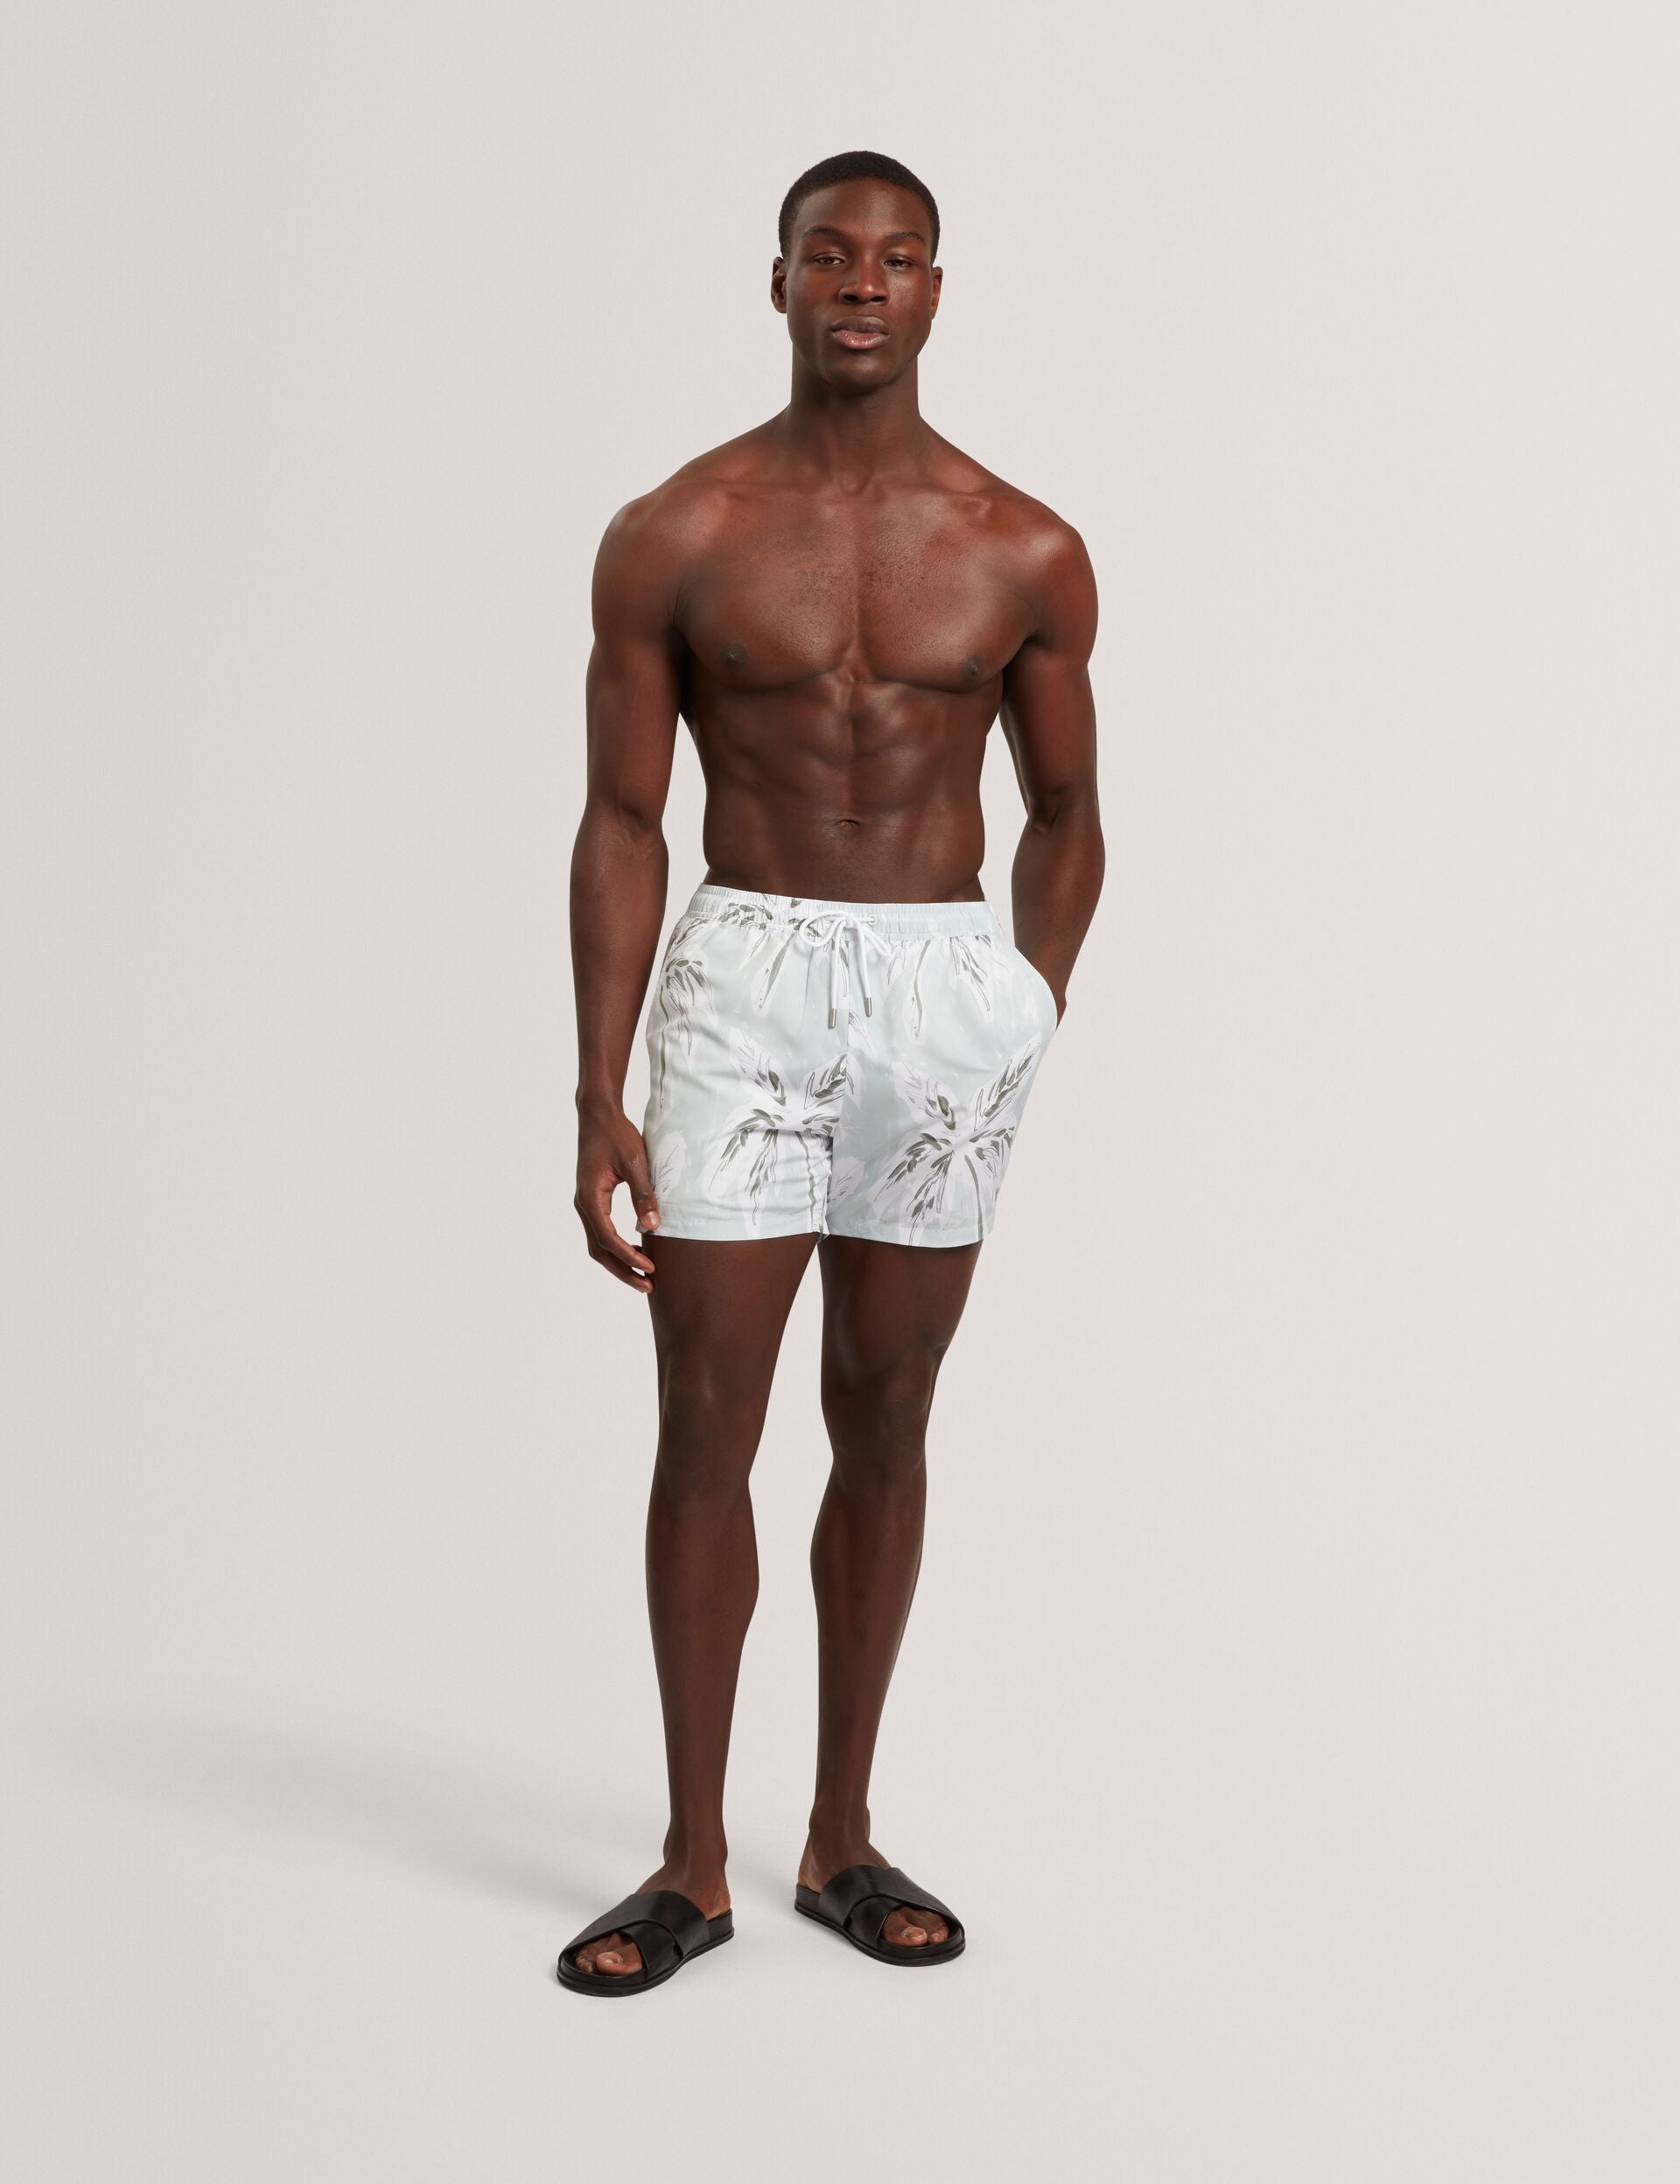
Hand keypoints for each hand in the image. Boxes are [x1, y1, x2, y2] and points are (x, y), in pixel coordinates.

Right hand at [574, 1109, 659, 1292]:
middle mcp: (583, 1204)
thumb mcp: (635, 1162)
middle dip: (622, 1270)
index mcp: (590, 1197)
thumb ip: (644, 1194)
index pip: (607, 1238)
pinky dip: (616, 1246)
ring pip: (597, 1243)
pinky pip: (600, 1231)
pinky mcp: (592, 1200)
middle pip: (599, 1249)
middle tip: (648, 1285)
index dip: (628, 1257)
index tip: (650, 1269)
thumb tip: (653, 1226)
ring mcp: (585, 1203)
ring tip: (644, 1276)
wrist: (597, 1115)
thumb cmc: (616, 1134)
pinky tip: (635, 1249)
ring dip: (619, 1261)